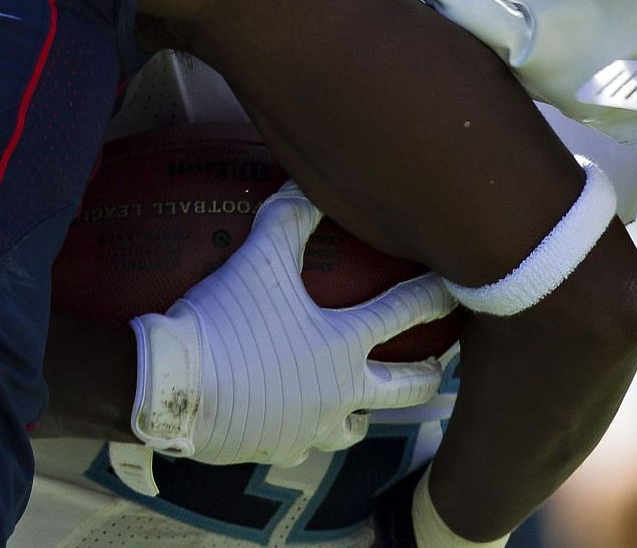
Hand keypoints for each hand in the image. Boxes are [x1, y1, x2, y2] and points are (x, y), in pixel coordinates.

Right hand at [130, 182, 453, 465]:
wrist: (175, 389)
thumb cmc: (225, 322)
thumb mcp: (258, 259)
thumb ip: (286, 218)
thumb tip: (304, 183)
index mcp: (342, 344)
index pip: (403, 313)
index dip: (434, 297)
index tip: (460, 290)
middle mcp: (339, 392)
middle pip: (403, 390)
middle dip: (428, 377)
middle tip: (438, 369)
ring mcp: (311, 429)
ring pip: (356, 429)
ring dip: (363, 414)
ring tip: (361, 406)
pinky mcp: (278, 452)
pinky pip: (300, 448)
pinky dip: (302, 435)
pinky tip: (292, 425)